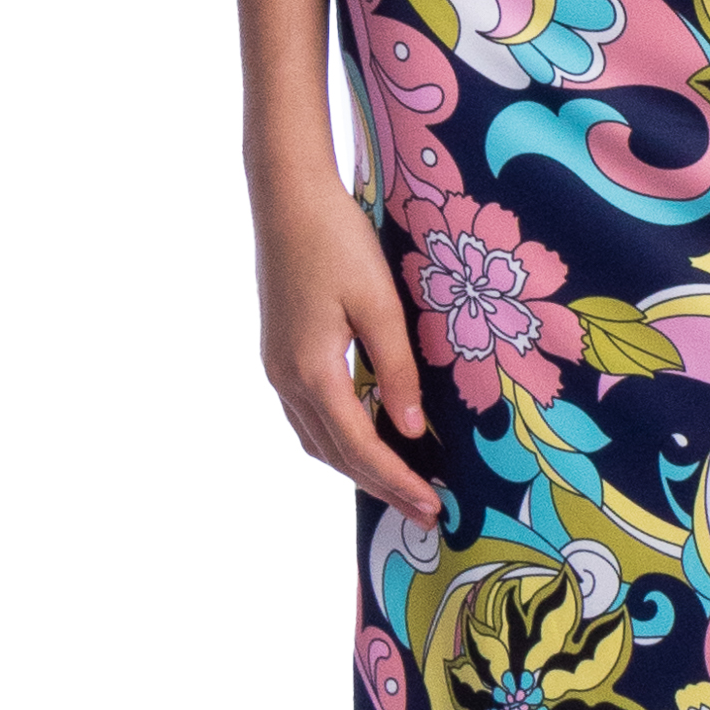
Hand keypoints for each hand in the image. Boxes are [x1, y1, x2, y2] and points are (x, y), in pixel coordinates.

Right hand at [251, 162, 441, 528]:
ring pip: (316, 439)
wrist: (287, 199)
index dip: (397, 482)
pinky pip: (309, 416)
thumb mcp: (379, 304)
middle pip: (334, 454)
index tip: (433, 507)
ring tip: (400, 484)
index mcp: (312, 371)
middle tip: (425, 510)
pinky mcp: (279, 354)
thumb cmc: (338, 241)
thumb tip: (408, 431)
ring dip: (356, 467)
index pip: (359, 448)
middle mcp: (287, 379)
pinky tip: (367, 437)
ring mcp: (277, 368)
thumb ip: (395, 370)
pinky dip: (339, 438)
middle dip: (381, 486)